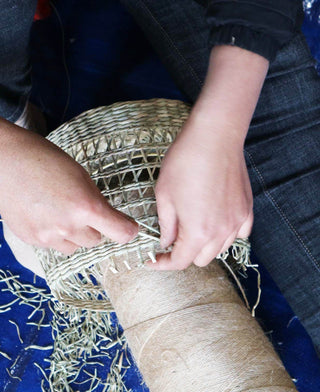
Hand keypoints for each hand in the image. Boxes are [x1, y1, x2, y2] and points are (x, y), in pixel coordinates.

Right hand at [0, 131, 137, 255]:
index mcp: (86, 206)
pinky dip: (54, 235)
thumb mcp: (80, 176)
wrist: (4, 161)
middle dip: (95, 228)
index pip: (121, 233)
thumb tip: (106, 219)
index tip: (127, 226)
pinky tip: (43, 214)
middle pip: (96, 241)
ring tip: (59, 212)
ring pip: (75, 247)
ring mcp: (48, 236)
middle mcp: (68, 227)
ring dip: (75, 235)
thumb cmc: (45, 160)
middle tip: (82, 210)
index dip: (128, 230)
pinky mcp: (31, 240)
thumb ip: (95, 201)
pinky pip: (53, 245)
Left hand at [149, 45, 267, 269]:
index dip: (164, 264)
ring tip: (192, 228)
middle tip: (171, 239)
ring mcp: (238, 221)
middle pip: (201, 259)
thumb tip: (166, 242)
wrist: (214, 137)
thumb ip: (166, 225)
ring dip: (203, 246)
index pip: (180, 261)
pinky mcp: (247, 209)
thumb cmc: (184, 162)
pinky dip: (225, 235)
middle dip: (183, 254)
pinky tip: (215, 222)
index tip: (154, 260)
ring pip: (220, 249)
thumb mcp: (164, 195)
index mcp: (198, 232)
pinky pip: (239, 234)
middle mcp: (221, 232)